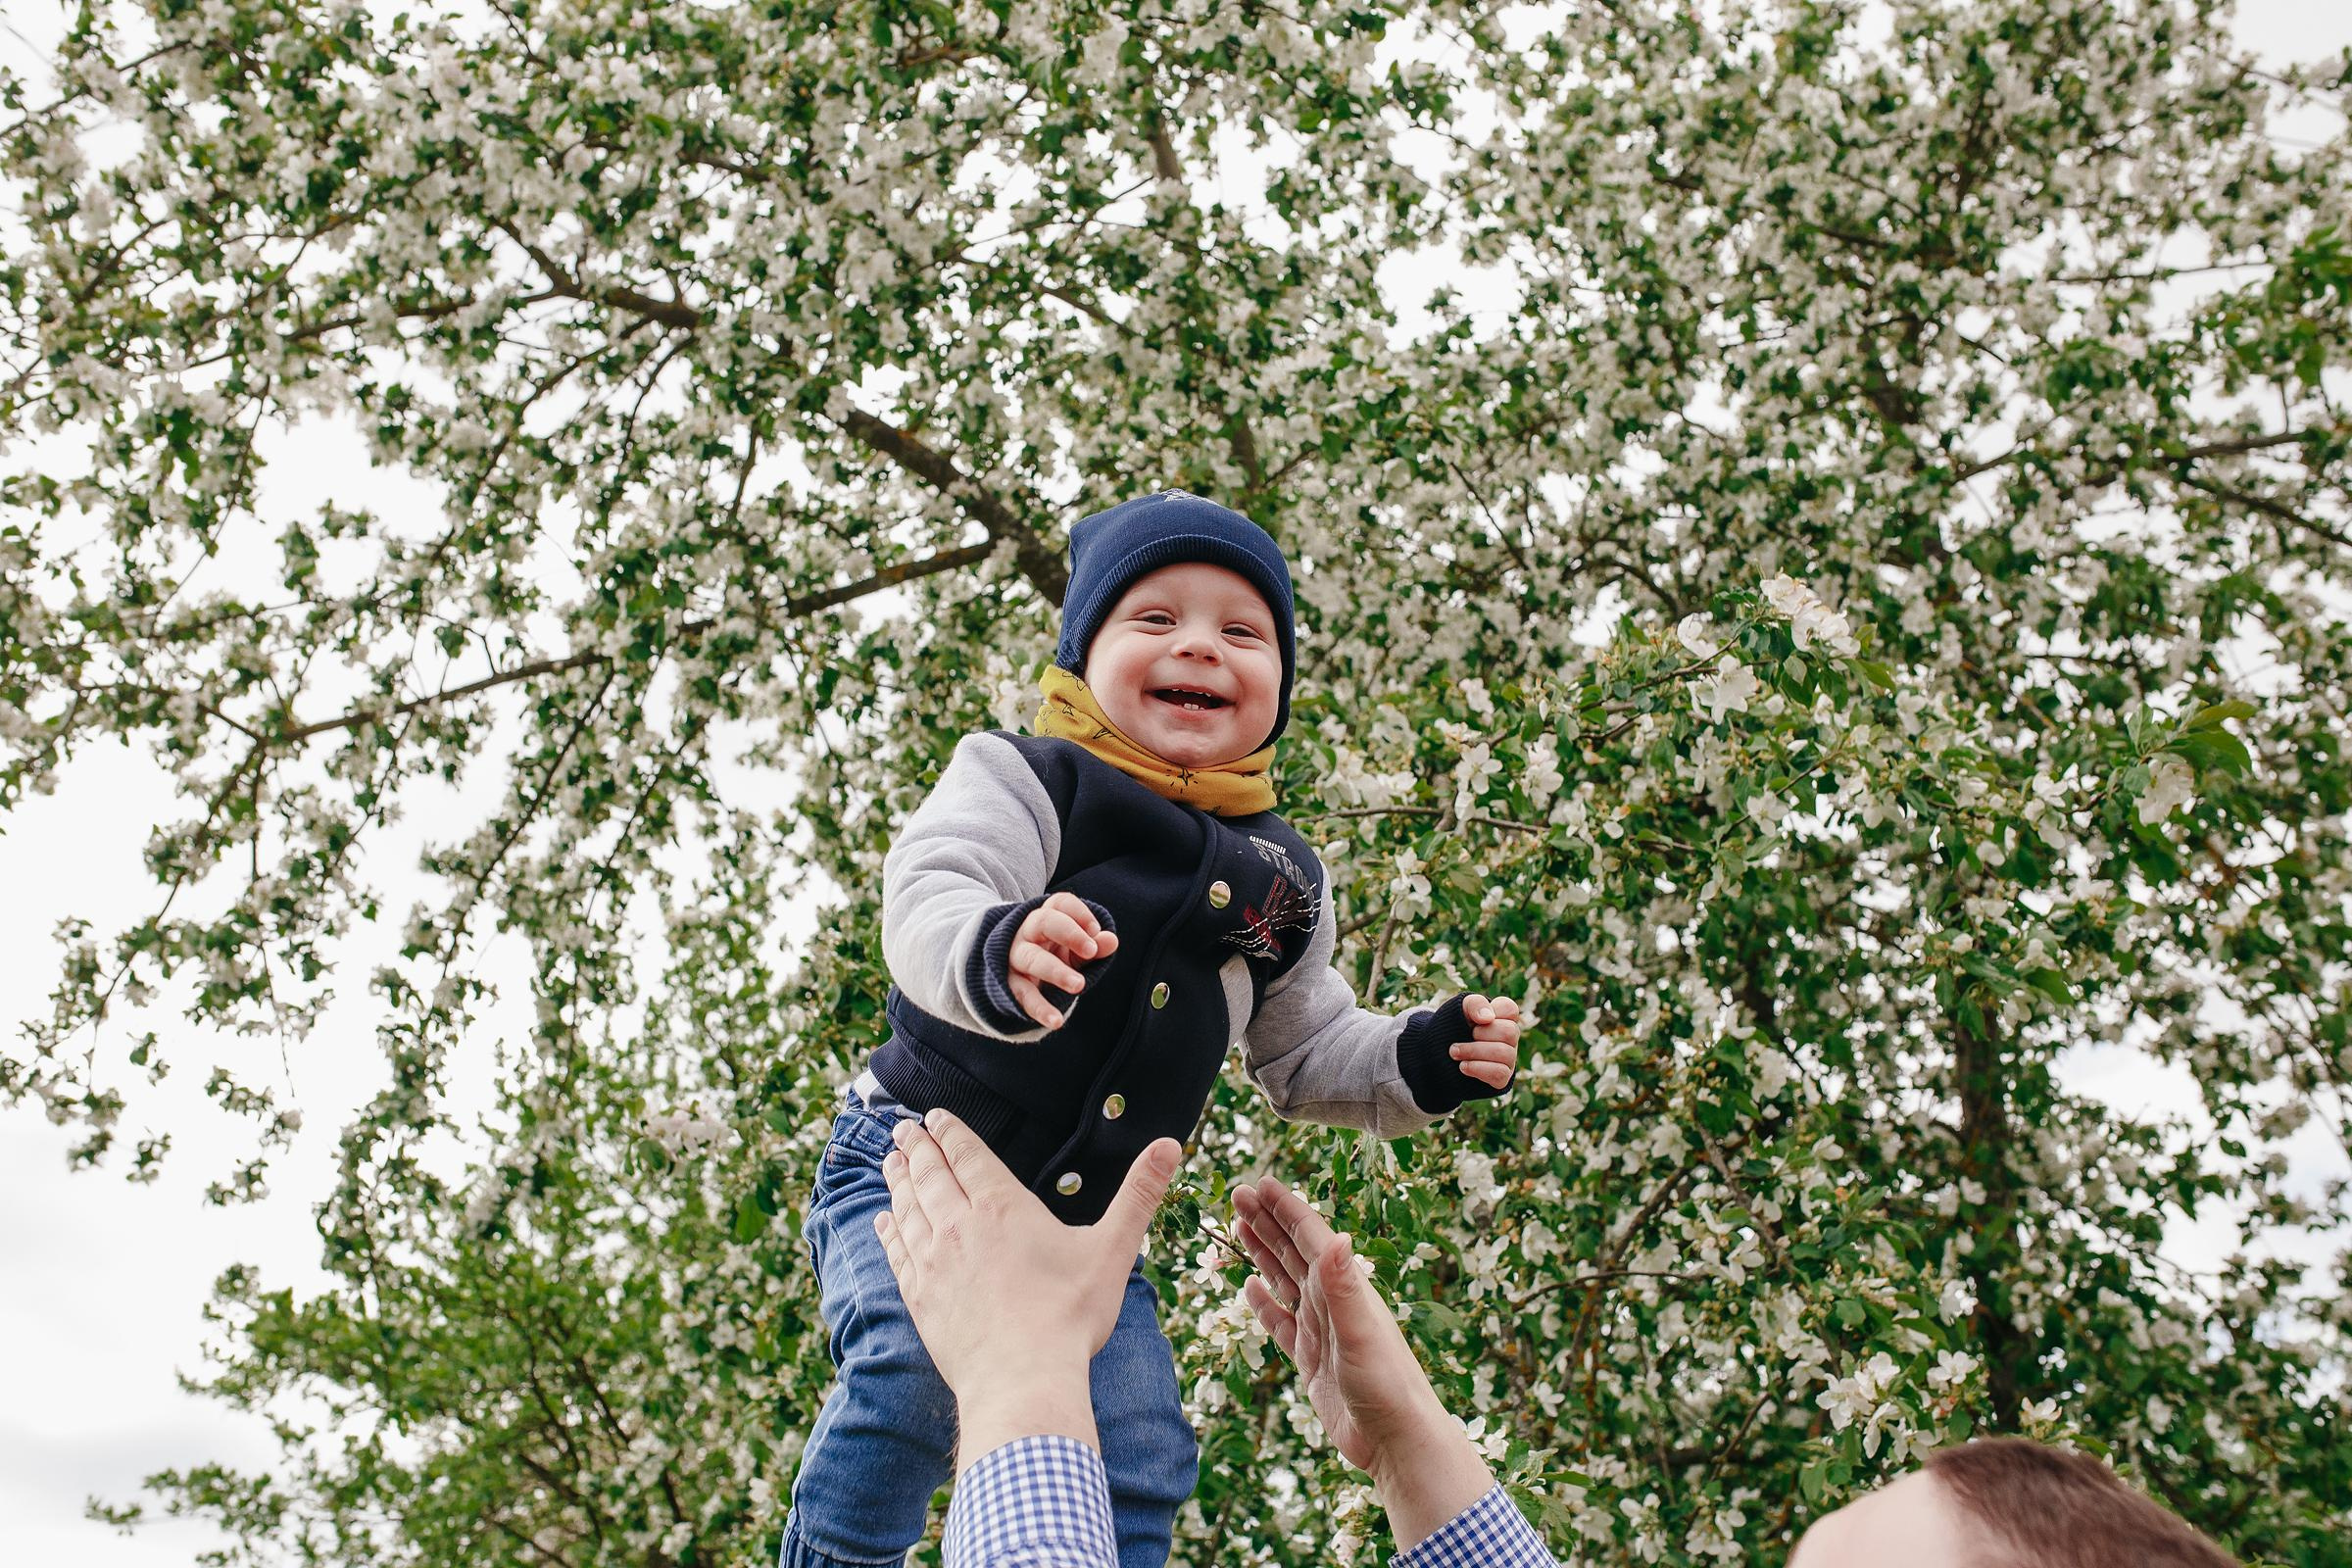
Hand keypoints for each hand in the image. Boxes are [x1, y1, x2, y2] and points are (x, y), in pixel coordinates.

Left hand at [875, 1109, 1178, 1468]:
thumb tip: (1171, 1144)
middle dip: (917, 1147)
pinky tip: (883, 1220)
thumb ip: (1139, 1194)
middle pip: (930, 1175)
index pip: (968, 1156)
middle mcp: (959, 1226)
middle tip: (903, 1128)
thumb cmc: (1070, 1315)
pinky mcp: (920, 1298)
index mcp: (1002, 1207)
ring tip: (889, 1160)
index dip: (949, 1131)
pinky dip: (888, 1230)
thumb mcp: (1112, 1249)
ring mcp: (934, 1263)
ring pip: (908, 1208)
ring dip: (897, 1180)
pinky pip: (897, 1253)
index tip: (933, 1115)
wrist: (1023, 1379)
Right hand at [1006, 892, 1119, 1029]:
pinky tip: (1056, 1021)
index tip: (1096, 929)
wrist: (1012, 975)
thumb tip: (1111, 941)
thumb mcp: (1075, 950)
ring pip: (1032, 959)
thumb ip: (1094, 945)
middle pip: (1045, 922)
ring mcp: (1015, 957)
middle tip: (1092, 951)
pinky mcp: (1009, 984)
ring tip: (1079, 985)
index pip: (1060, 903)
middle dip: (1070, 933)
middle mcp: (1027, 932)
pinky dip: (1040, 1008)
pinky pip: (1023, 995)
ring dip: (1056, 971)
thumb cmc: (1053, 955)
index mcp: (1046, 917)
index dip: (1079, 913)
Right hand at [1231, 1178, 1495, 1545]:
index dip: (1286, 1209)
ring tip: (1240, 1228)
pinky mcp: (1311, 1357)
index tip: (1261, 1183)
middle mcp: (1331, 1301)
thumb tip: (1338, 1236)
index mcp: (1344, 1287)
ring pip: (1284, 1279)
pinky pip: (1281, 1322)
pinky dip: (1264, 1303)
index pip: (1310, 1236)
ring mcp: (1320, 1328)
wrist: (1394, 1438)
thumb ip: (1345, 1286)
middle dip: (1267, 1221)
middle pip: (1293, 1250)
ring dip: (1263, 1252)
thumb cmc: (1387, 1385)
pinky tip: (1251, 1288)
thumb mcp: (1361, 1332)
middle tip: (1238, 1195)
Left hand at [1452, 993, 1520, 1091]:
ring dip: (1473, 1051)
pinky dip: (1478, 1068)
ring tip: (1454, 1052)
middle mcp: (1509, 1039)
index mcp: (1502, 1019)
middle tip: (1464, 1036)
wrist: (1436, 1055)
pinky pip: (1499, 1073)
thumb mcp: (1460, 1009)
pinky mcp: (1501, 1079)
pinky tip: (1463, 1066)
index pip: (1510, 1009)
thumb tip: (1488, 1017)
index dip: (1493, 1011)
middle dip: (1480, 1034)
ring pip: (1504, 1053)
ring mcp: (1508, 1059)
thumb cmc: (1453, 1028)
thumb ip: (1475, 1004)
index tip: (1476, 1018)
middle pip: (1509, 1031)